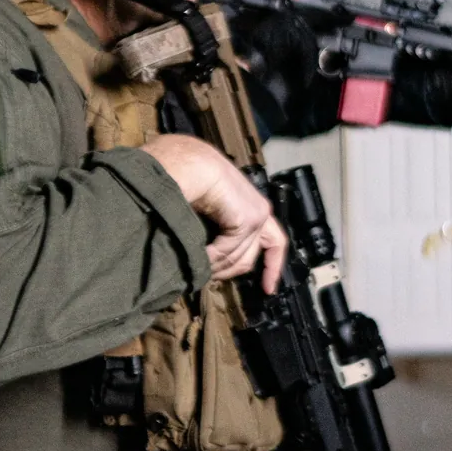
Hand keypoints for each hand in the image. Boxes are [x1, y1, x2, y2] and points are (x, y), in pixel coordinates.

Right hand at [140, 134, 286, 292]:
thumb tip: (209, 260)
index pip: (272, 240)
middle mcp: (257, 208)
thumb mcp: (201, 208)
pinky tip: (194, 252)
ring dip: (214, 266)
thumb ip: (213, 229)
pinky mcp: (249, 217)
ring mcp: (256, 212)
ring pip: (238, 258)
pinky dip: (209, 257)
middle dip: (227, 271)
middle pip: (249, 256)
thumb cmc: (182, 174)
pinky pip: (228, 251)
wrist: (179, 160)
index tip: (268, 289)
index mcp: (247, 203)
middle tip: (204, 275)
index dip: (271, 266)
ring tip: (192, 263)